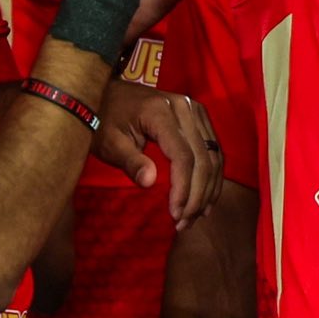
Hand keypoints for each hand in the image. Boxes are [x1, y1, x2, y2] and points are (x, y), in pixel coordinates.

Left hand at [95, 82, 221, 227]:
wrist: (109, 93)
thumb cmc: (105, 119)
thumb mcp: (109, 143)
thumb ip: (130, 161)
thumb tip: (149, 182)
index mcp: (161, 112)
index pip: (182, 156)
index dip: (183, 188)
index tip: (175, 215)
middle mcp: (186, 107)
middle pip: (203, 158)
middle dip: (197, 195)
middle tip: (184, 223)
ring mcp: (195, 110)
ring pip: (213, 155)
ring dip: (208, 189)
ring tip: (195, 216)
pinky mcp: (199, 116)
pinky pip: (213, 149)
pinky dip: (212, 175)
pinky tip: (205, 197)